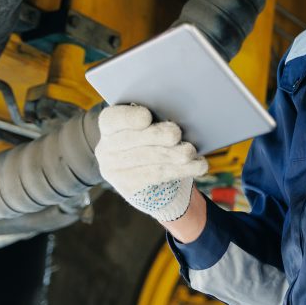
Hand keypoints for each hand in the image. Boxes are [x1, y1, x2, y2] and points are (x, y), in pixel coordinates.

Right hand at [94, 104, 207, 221]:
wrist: (150, 177)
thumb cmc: (155, 139)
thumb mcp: (152, 124)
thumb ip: (158, 118)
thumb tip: (178, 117)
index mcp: (110, 125)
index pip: (112, 119)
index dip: (128, 118)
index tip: (146, 116)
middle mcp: (107, 148)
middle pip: (132, 140)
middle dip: (156, 136)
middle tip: (175, 134)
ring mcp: (115, 170)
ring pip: (148, 160)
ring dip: (172, 154)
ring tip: (189, 151)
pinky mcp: (129, 187)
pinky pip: (158, 176)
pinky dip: (182, 169)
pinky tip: (198, 165)